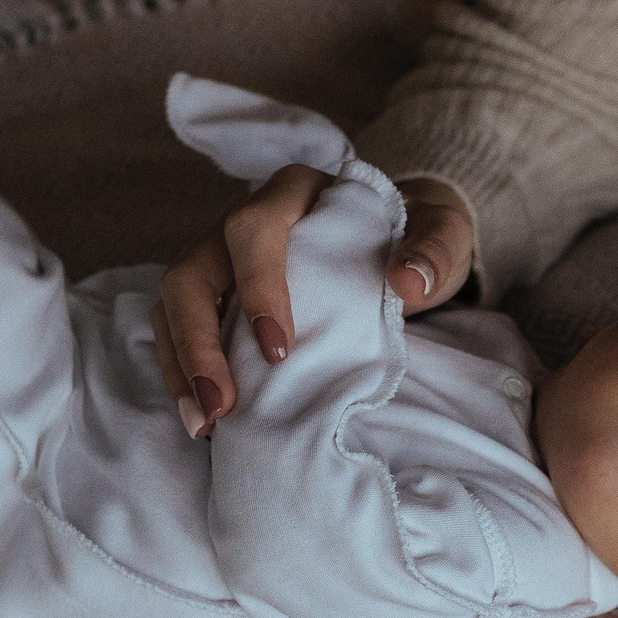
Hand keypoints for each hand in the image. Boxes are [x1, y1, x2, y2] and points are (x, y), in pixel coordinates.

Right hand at [151, 169, 476, 435]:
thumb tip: (409, 281)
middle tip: (222, 406)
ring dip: (181, 366)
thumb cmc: (416, 237)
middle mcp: (243, 218)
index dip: (256, 287)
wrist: (404, 241)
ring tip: (205, 424)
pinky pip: (179, 329)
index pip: (254, 229)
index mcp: (294, 192)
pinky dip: (185, 374)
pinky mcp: (216, 293)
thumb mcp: (443, 235)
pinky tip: (205, 419)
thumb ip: (435, 251)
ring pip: (174, 303)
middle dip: (198, 342)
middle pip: (192, 270)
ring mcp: (222, 256)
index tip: (277, 350)